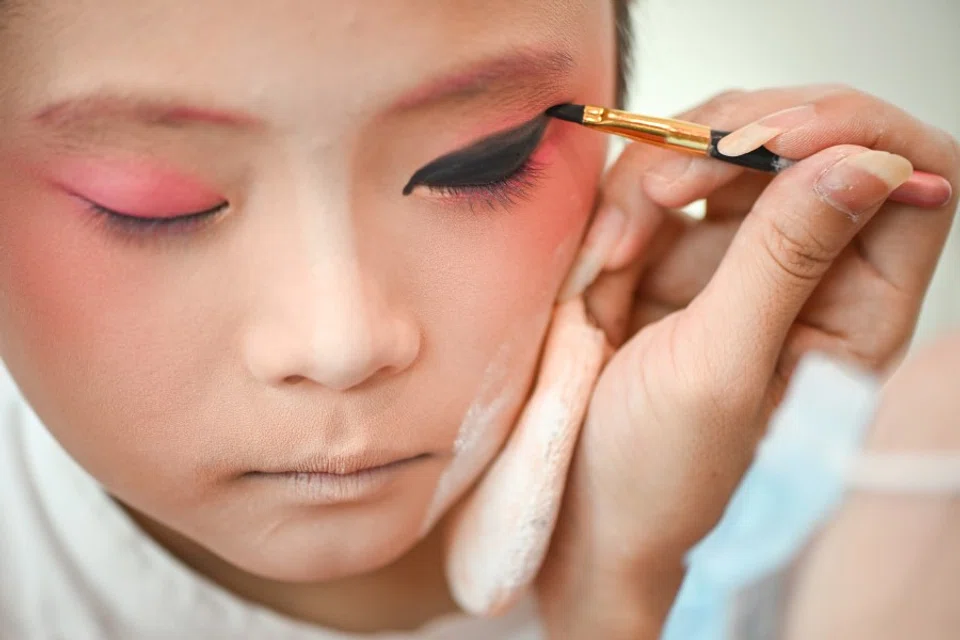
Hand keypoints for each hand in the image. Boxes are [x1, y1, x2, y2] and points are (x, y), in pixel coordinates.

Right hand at [535, 85, 959, 638]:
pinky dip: (616, 205)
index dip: (854, 135)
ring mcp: (733, 255)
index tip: (771, 141)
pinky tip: (596, 267)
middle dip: (727, 145)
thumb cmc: (654, 468)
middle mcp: (802, 271)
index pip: (910, 183)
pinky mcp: (670, 249)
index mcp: (853, 313)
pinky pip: (654, 178)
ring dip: (652, 180)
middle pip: (807, 141)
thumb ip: (784, 261)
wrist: (570, 499)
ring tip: (610, 260)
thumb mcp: (719, 372)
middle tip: (660, 188)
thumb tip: (864, 161)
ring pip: (718, 146)